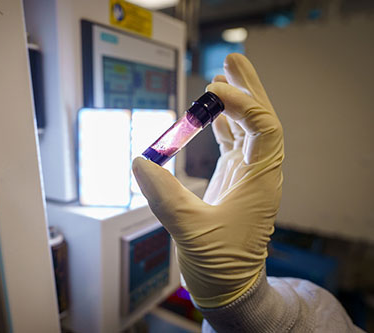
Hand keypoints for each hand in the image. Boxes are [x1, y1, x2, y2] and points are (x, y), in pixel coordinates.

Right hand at [132, 53, 283, 307]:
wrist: (230, 287)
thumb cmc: (221, 265)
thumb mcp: (189, 229)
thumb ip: (163, 195)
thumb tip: (140, 161)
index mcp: (261, 182)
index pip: (265, 128)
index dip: (245, 104)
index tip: (215, 90)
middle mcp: (259, 174)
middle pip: (262, 120)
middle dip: (248, 89)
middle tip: (231, 61)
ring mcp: (247, 176)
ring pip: (247, 130)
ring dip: (235, 104)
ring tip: (219, 79)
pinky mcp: (234, 182)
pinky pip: (233, 144)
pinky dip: (222, 125)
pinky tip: (211, 115)